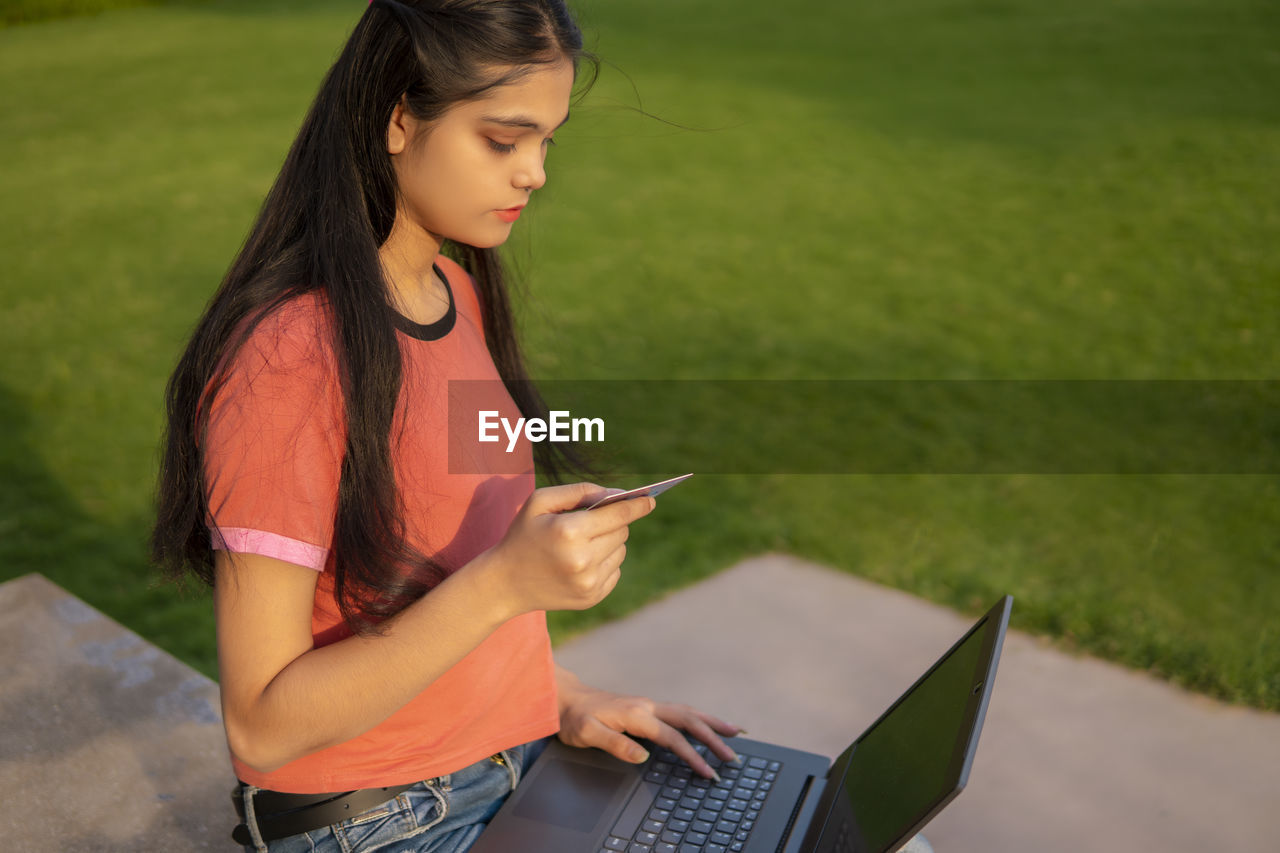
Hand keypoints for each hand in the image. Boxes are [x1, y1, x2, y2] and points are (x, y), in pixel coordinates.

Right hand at [476, 482, 654, 617]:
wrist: (506, 583)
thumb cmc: (523, 534)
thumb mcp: (541, 501)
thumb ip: (579, 490)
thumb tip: (616, 493)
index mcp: (570, 531)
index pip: (618, 514)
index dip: (637, 505)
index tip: (651, 500)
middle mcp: (583, 559)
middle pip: (622, 531)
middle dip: (613, 522)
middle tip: (590, 523)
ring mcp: (588, 583)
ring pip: (620, 550)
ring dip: (608, 543)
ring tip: (580, 545)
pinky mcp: (592, 597)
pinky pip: (615, 570)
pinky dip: (604, 562)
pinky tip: (580, 563)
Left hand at [555, 668, 743, 779]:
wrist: (566, 698)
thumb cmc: (575, 718)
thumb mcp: (588, 734)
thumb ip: (616, 744)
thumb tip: (643, 756)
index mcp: (637, 714)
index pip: (673, 738)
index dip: (693, 756)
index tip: (708, 772)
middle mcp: (647, 706)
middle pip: (689, 720)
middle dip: (714, 737)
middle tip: (733, 756)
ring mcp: (648, 705)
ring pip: (688, 712)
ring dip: (712, 723)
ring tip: (735, 733)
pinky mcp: (647, 708)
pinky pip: (679, 712)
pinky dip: (698, 717)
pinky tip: (707, 724)